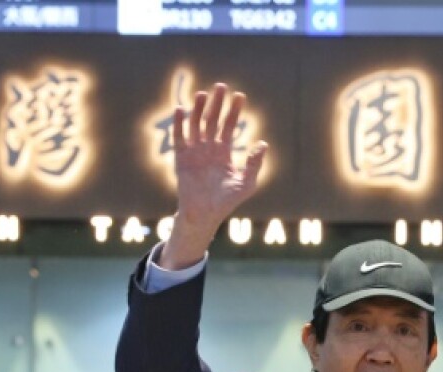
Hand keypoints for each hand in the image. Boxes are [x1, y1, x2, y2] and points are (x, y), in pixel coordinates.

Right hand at [160, 82, 267, 268]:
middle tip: (222, 86)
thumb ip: (254, 164)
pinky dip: (179, 124)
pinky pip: (179, 137)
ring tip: (203, 94)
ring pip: (196, 125)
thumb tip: (263, 144)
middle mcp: (208, 148)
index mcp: (223, 152)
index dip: (234, 111)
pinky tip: (181, 110)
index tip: (240, 96)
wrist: (205, 214)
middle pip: (213, 120)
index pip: (228, 126)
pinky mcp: (181, 158)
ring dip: (199, 109)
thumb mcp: (246, 183)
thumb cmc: (227, 201)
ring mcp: (194, 152)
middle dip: (217, 104)